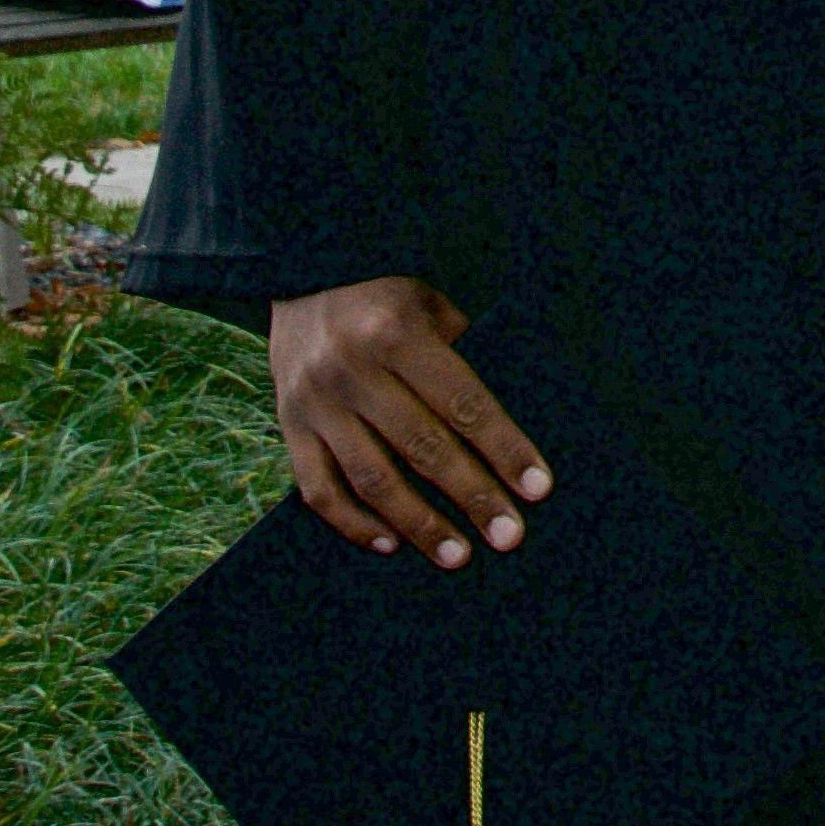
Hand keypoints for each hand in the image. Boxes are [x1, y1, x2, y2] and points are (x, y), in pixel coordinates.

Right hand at [266, 275, 551, 565]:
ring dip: (419, 524)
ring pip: (371, 478)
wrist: (299, 268)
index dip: (503, 449)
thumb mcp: (430, 300)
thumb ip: (464, 350)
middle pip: (422, 448)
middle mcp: (351, 368)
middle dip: (472, 496)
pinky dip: (353, 522)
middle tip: (509, 537)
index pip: (463, 403)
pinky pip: (317, 488)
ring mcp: (314, 401)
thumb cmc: (386, 289)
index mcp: (396, 332)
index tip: (537, 489)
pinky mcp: (287, 423)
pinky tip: (390, 544)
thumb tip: (506, 421)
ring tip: (458, 557)